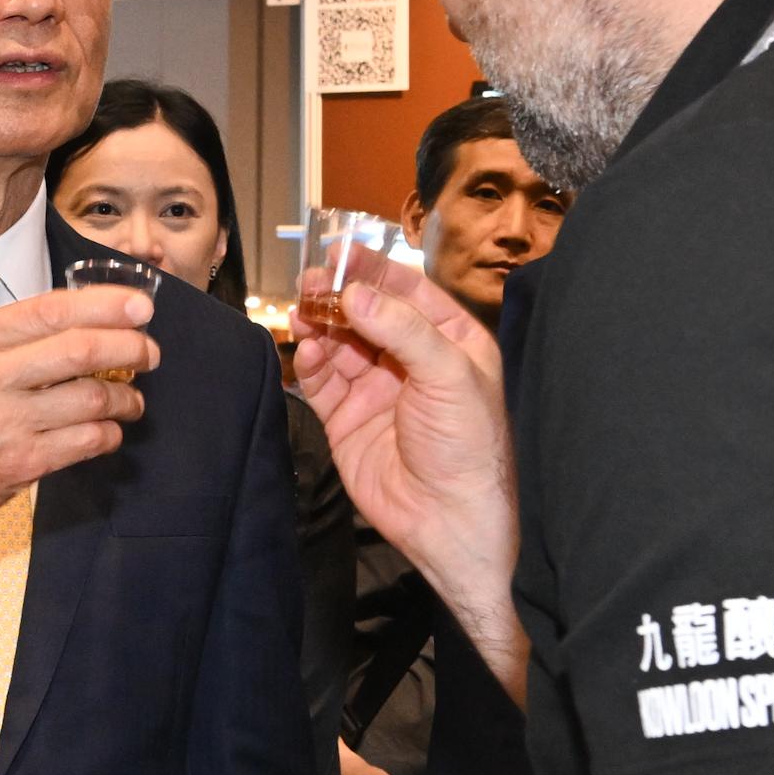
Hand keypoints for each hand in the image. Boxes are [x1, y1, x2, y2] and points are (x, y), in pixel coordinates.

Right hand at [0, 288, 154, 599]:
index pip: (51, 310)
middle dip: (130, 347)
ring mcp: (2, 425)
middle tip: (149, 351)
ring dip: (125, 398)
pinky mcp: (18, 465)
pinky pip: (85, 441)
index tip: (141, 306)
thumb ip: (10, 338)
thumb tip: (86, 319)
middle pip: (80, 351)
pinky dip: (108, 433)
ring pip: (91, 399)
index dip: (106, 305)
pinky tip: (109, 430)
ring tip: (131, 399)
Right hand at [292, 258, 523, 689]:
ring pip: (337, 342)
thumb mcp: (449, 374)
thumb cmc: (469, 447)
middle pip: (365, 312)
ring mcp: (375, 389)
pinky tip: (306, 350)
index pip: (408, 291)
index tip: (341, 253)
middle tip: (312, 282)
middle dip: (337, 295)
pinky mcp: (346, 419)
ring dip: (319, 325)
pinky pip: (321, 381)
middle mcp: (410, 361)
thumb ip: (402, 329)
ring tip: (304, 314)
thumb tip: (355, 294)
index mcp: (449, 341)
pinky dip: (309, 362)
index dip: (374, 270)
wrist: (450, 521)